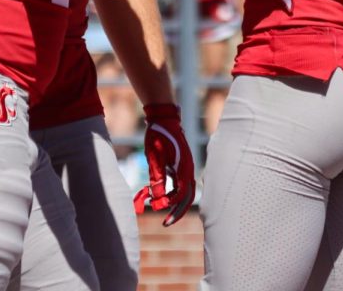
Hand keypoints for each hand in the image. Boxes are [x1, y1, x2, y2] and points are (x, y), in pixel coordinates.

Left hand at [133, 104, 194, 225]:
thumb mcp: (154, 157)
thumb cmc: (158, 136)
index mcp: (185, 167)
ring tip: (158, 210)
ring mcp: (184, 168)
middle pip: (187, 196)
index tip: (159, 208)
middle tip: (165, 223)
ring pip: (183, 192)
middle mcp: (188, 169)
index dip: (171, 203)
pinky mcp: (179, 166)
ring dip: (172, 202)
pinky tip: (158, 196)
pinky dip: (170, 192)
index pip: (183, 193)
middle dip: (177, 211)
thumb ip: (156, 177)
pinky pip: (178, 184)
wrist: (163, 119)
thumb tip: (157, 198)